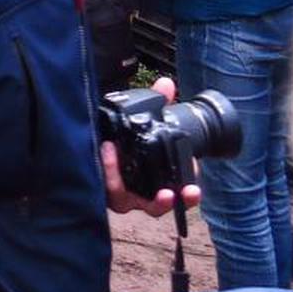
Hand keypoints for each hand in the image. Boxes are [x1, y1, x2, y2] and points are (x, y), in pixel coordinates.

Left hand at [103, 76, 202, 215]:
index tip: (193, 189)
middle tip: (168, 194)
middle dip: (163, 202)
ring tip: (113, 154)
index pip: (180, 197)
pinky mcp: (99, 189)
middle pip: (155, 207)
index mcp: (160, 182)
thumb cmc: (131, 141)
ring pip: (121, 200)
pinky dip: (104, 170)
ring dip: (119, 181)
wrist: (99, 145)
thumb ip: (158, 104)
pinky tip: (105, 151)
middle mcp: (140, 193)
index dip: (188, 196)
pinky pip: (100, 187)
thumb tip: (166, 84)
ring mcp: (119, 194)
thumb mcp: (147, 123)